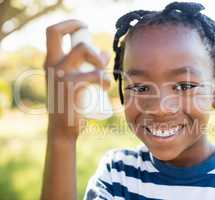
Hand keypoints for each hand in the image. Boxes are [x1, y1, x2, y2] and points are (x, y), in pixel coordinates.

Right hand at [44, 19, 110, 140]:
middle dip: (90, 45)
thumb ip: (86, 66)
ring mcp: (60, 75)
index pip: (53, 31)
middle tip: (99, 61)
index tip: (84, 27)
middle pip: (74, 40)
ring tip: (106, 80)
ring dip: (101, 64)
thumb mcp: (73, 81)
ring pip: (85, 53)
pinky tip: (107, 87)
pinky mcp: (70, 87)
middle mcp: (52, 65)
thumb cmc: (70, 104)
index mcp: (50, 62)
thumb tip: (105, 53)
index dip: (70, 24)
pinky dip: (105, 79)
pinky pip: (95, 75)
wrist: (62, 129)